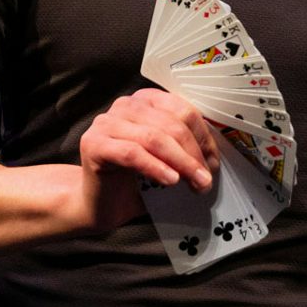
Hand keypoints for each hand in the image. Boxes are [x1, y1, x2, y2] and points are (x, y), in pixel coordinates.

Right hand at [75, 87, 220, 233]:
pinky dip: (155, 167)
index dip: (203, 137)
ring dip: (180, 162)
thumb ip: (186, 150)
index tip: (213, 163)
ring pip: (153, 137)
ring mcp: (106, 123)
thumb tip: (213, 157)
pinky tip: (170, 180)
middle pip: (171, 123)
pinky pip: (132, 153)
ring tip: (194, 183)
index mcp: (147, 101)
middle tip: (205, 179)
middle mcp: (125, 105)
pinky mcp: (93, 144)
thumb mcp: (168, 160)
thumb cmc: (136, 182)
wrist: (102, 205)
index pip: (183, 111)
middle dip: (193, 153)